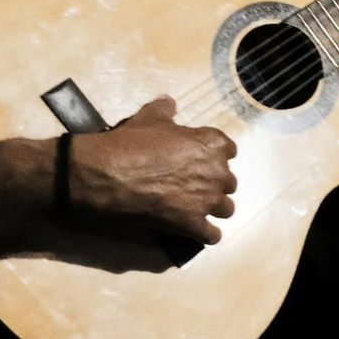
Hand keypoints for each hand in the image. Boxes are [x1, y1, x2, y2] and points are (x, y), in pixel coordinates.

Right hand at [70, 97, 237, 243]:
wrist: (108, 173)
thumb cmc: (131, 142)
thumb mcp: (149, 117)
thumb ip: (166, 109)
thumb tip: (169, 102)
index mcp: (212, 145)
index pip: (229, 150)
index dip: (214, 156)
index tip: (200, 159)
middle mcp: (217, 173)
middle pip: (228, 182)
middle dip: (213, 183)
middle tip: (193, 184)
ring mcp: (207, 201)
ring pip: (226, 208)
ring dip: (214, 208)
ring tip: (196, 207)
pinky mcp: (193, 225)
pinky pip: (212, 235)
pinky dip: (206, 234)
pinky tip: (196, 230)